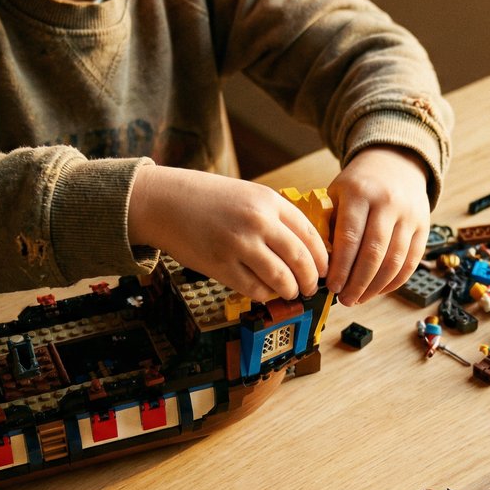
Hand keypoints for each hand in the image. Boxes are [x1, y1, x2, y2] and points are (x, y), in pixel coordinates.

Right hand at [128, 165, 328, 301]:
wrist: (164, 202)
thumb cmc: (207, 199)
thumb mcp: (248, 195)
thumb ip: (275, 216)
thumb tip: (303, 248)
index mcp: (268, 201)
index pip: (310, 234)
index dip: (322, 258)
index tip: (325, 269)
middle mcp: (258, 221)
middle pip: (301, 259)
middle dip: (312, 279)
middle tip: (312, 287)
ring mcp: (239, 244)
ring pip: (281, 278)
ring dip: (291, 290)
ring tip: (291, 292)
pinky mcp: (221, 265)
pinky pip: (255, 289)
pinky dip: (266, 295)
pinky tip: (266, 292)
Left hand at [327, 146, 429, 305]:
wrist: (396, 163)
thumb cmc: (359, 185)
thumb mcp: (337, 193)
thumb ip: (328, 224)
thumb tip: (319, 265)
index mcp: (360, 192)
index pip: (349, 237)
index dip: (340, 267)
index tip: (330, 287)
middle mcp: (388, 203)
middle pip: (373, 253)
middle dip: (357, 283)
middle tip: (344, 300)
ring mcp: (409, 215)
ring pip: (394, 261)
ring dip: (375, 287)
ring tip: (359, 299)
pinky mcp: (424, 227)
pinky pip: (410, 262)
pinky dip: (394, 282)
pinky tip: (378, 290)